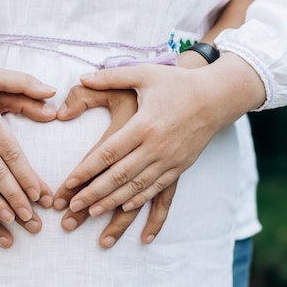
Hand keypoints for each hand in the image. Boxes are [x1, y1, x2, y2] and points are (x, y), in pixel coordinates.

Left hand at [54, 85, 173, 247]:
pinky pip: (158, 190)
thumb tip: (82, 77)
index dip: (87, 170)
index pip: (108, 153)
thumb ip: (111, 76)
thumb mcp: (144, 74)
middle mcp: (156, 147)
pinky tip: (125, 210)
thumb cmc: (177, 82)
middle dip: (94, 193)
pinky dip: (141, 201)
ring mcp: (170, 160)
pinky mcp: (181, 167)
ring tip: (92, 212)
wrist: (218, 96)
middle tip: (73, 207)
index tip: (69, 183)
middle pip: (119, 176)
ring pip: (137, 188)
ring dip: (113, 203)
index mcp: (143, 125)